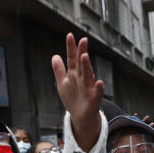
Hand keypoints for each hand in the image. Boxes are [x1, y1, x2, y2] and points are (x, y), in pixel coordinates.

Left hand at [52, 34, 103, 151]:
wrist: (80, 117)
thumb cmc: (73, 99)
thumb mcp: (62, 83)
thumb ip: (59, 70)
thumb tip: (55, 56)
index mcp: (74, 74)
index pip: (72, 59)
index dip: (71, 48)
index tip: (70, 36)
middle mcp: (82, 79)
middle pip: (81, 64)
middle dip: (82, 52)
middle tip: (83, 40)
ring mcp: (89, 88)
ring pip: (88, 76)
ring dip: (87, 66)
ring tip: (84, 56)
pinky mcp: (94, 99)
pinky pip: (97, 93)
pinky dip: (99, 88)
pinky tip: (99, 83)